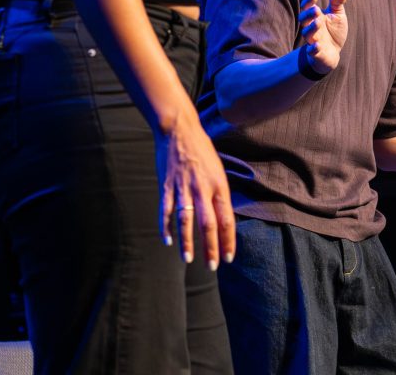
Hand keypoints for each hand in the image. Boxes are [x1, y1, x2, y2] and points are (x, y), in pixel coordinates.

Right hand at [156, 109, 235, 269]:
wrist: (179, 129)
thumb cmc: (202, 150)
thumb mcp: (218, 170)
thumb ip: (219, 194)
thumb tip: (222, 219)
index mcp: (219, 185)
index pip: (227, 219)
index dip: (228, 240)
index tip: (229, 257)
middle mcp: (203, 188)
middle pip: (209, 224)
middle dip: (211, 248)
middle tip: (213, 266)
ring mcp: (183, 187)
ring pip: (186, 221)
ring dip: (188, 242)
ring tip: (189, 259)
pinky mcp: (166, 186)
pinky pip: (166, 210)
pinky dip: (166, 227)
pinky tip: (167, 241)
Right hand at [298, 0, 347, 73]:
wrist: (334, 52)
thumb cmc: (334, 30)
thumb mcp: (338, 15)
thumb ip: (337, 4)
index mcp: (315, 17)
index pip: (307, 7)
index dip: (308, 1)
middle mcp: (311, 27)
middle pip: (303, 19)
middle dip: (308, 14)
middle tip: (316, 10)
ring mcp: (313, 40)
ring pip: (307, 34)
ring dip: (311, 28)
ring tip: (318, 22)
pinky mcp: (316, 53)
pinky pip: (311, 51)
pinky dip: (313, 48)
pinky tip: (318, 44)